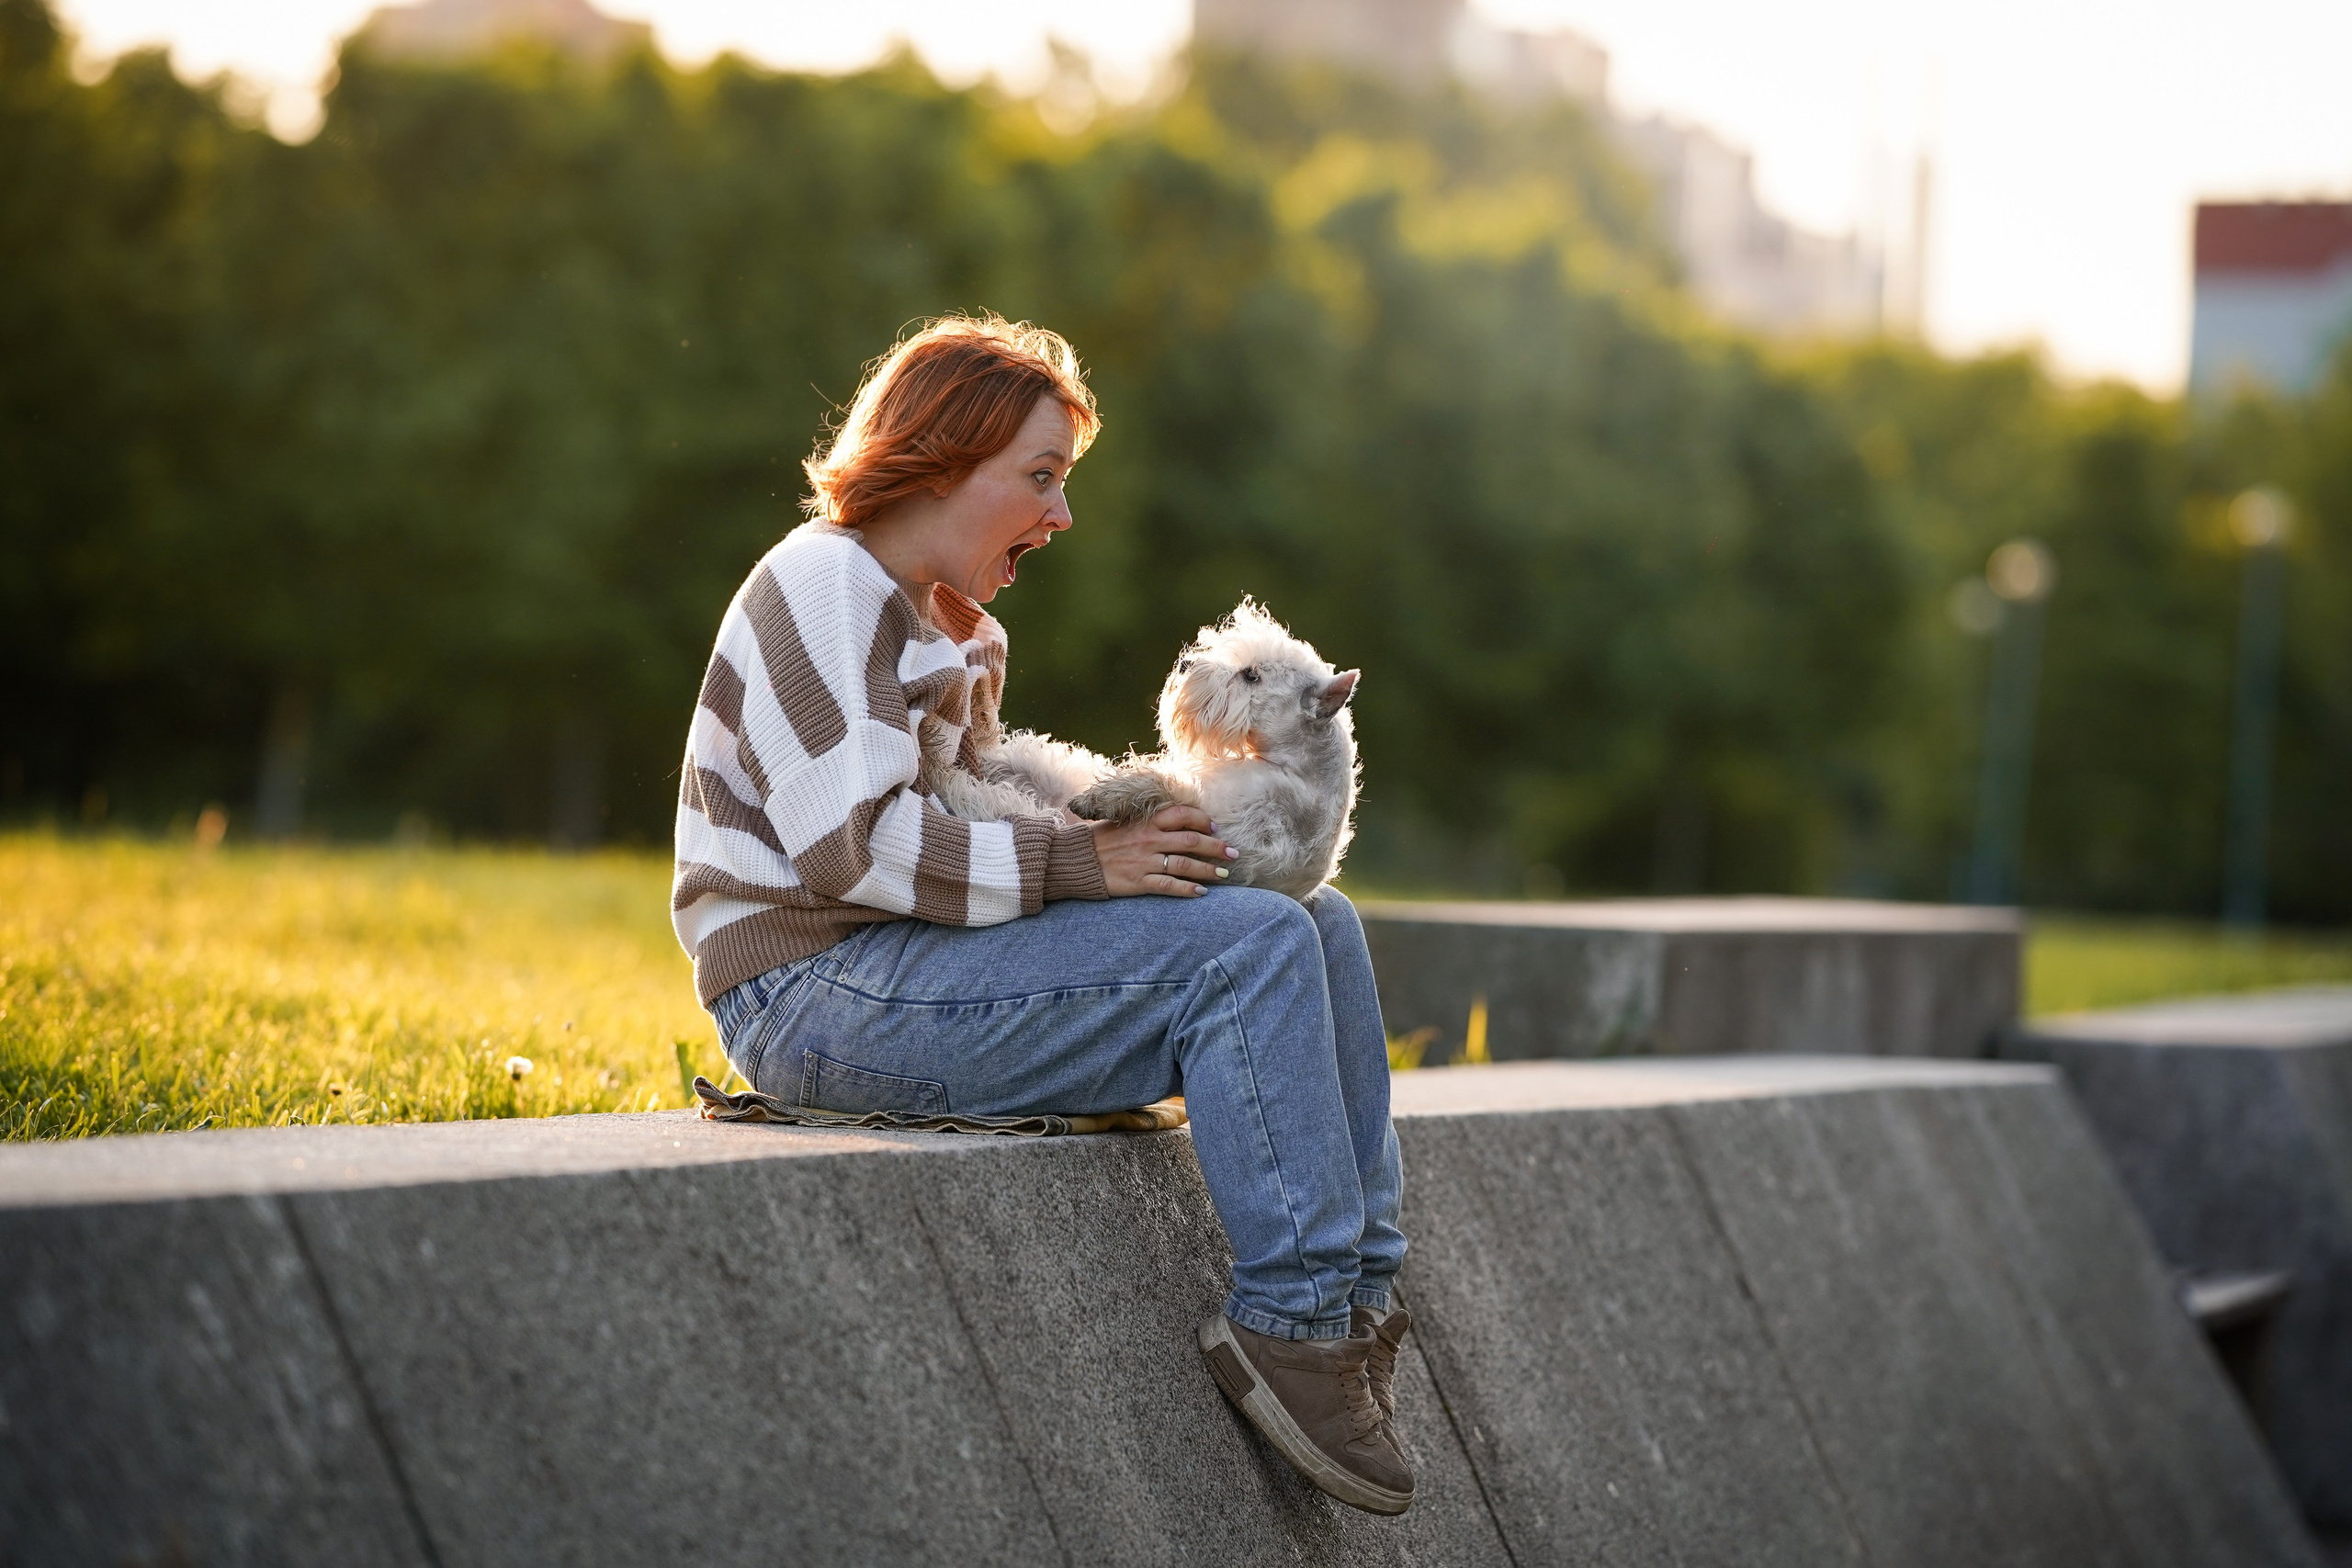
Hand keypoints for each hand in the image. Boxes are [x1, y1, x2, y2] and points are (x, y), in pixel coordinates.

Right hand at [1091, 804, 1238, 896]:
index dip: (1204, 821)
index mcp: (1146, 821)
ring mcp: (1145, 861)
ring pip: (1186, 864)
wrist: (1076, 860)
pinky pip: (1169, 886)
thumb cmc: (1101, 840)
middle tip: (1233, 854)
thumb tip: (1177, 822)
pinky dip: (1188, 889)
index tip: (1215, 829)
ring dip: (1209, 870)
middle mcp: (1149, 839)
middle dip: (1217, 848)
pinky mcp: (1139, 881)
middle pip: (1192, 841)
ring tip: (1224, 875)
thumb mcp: (1125, 822)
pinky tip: (1201, 893)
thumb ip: (1150, 821)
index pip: (1183, 815)